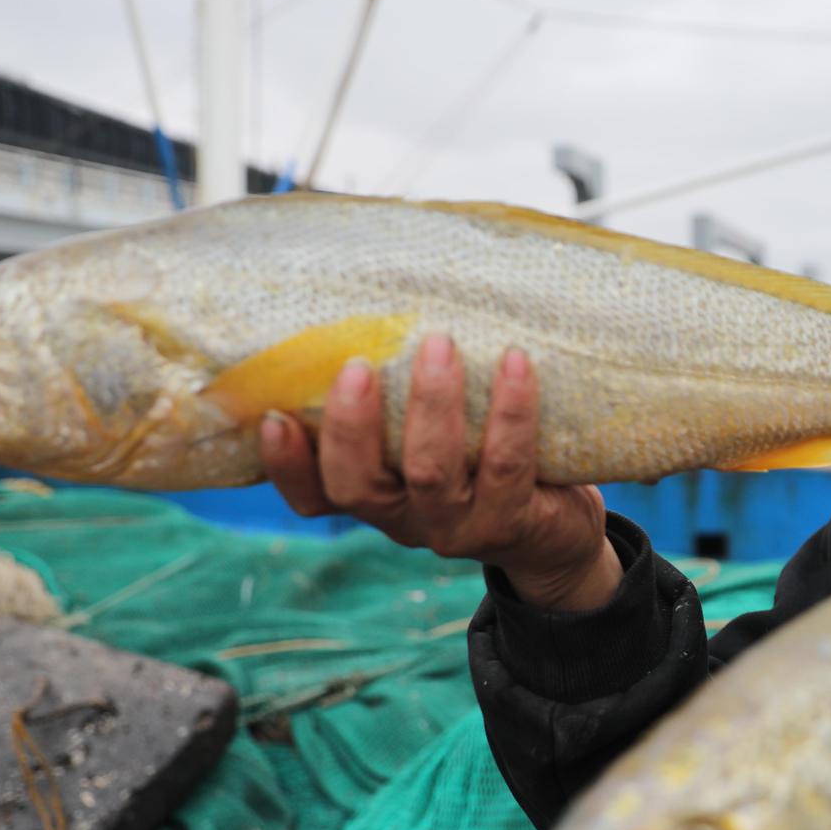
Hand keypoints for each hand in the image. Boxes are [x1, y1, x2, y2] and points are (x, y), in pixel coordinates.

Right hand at [261, 336, 621, 610]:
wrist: (558, 532)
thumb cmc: (486, 463)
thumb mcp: (436, 439)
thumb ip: (401, 400)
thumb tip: (383, 296)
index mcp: (376, 497)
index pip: (312, 495)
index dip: (286, 465)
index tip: (272, 416)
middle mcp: (406, 520)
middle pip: (357, 486)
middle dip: (351, 425)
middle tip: (358, 364)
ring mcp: (458, 528)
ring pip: (429, 473)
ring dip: (431, 406)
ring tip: (438, 345)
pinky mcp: (511, 523)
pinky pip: (506, 465)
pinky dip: (510, 412)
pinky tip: (515, 364)